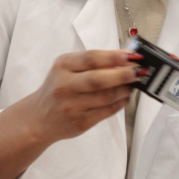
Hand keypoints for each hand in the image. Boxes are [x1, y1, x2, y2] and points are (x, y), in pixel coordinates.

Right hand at [19, 50, 140, 143]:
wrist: (38, 119)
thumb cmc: (59, 89)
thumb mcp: (67, 69)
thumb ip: (92, 63)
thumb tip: (126, 59)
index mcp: (62, 66)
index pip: (91, 58)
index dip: (114, 57)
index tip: (133, 56)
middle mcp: (65, 86)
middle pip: (99, 79)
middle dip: (123, 75)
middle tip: (139, 72)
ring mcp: (72, 106)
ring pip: (107, 97)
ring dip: (126, 90)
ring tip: (133, 84)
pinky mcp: (81, 122)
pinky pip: (108, 111)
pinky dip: (121, 103)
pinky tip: (125, 97)